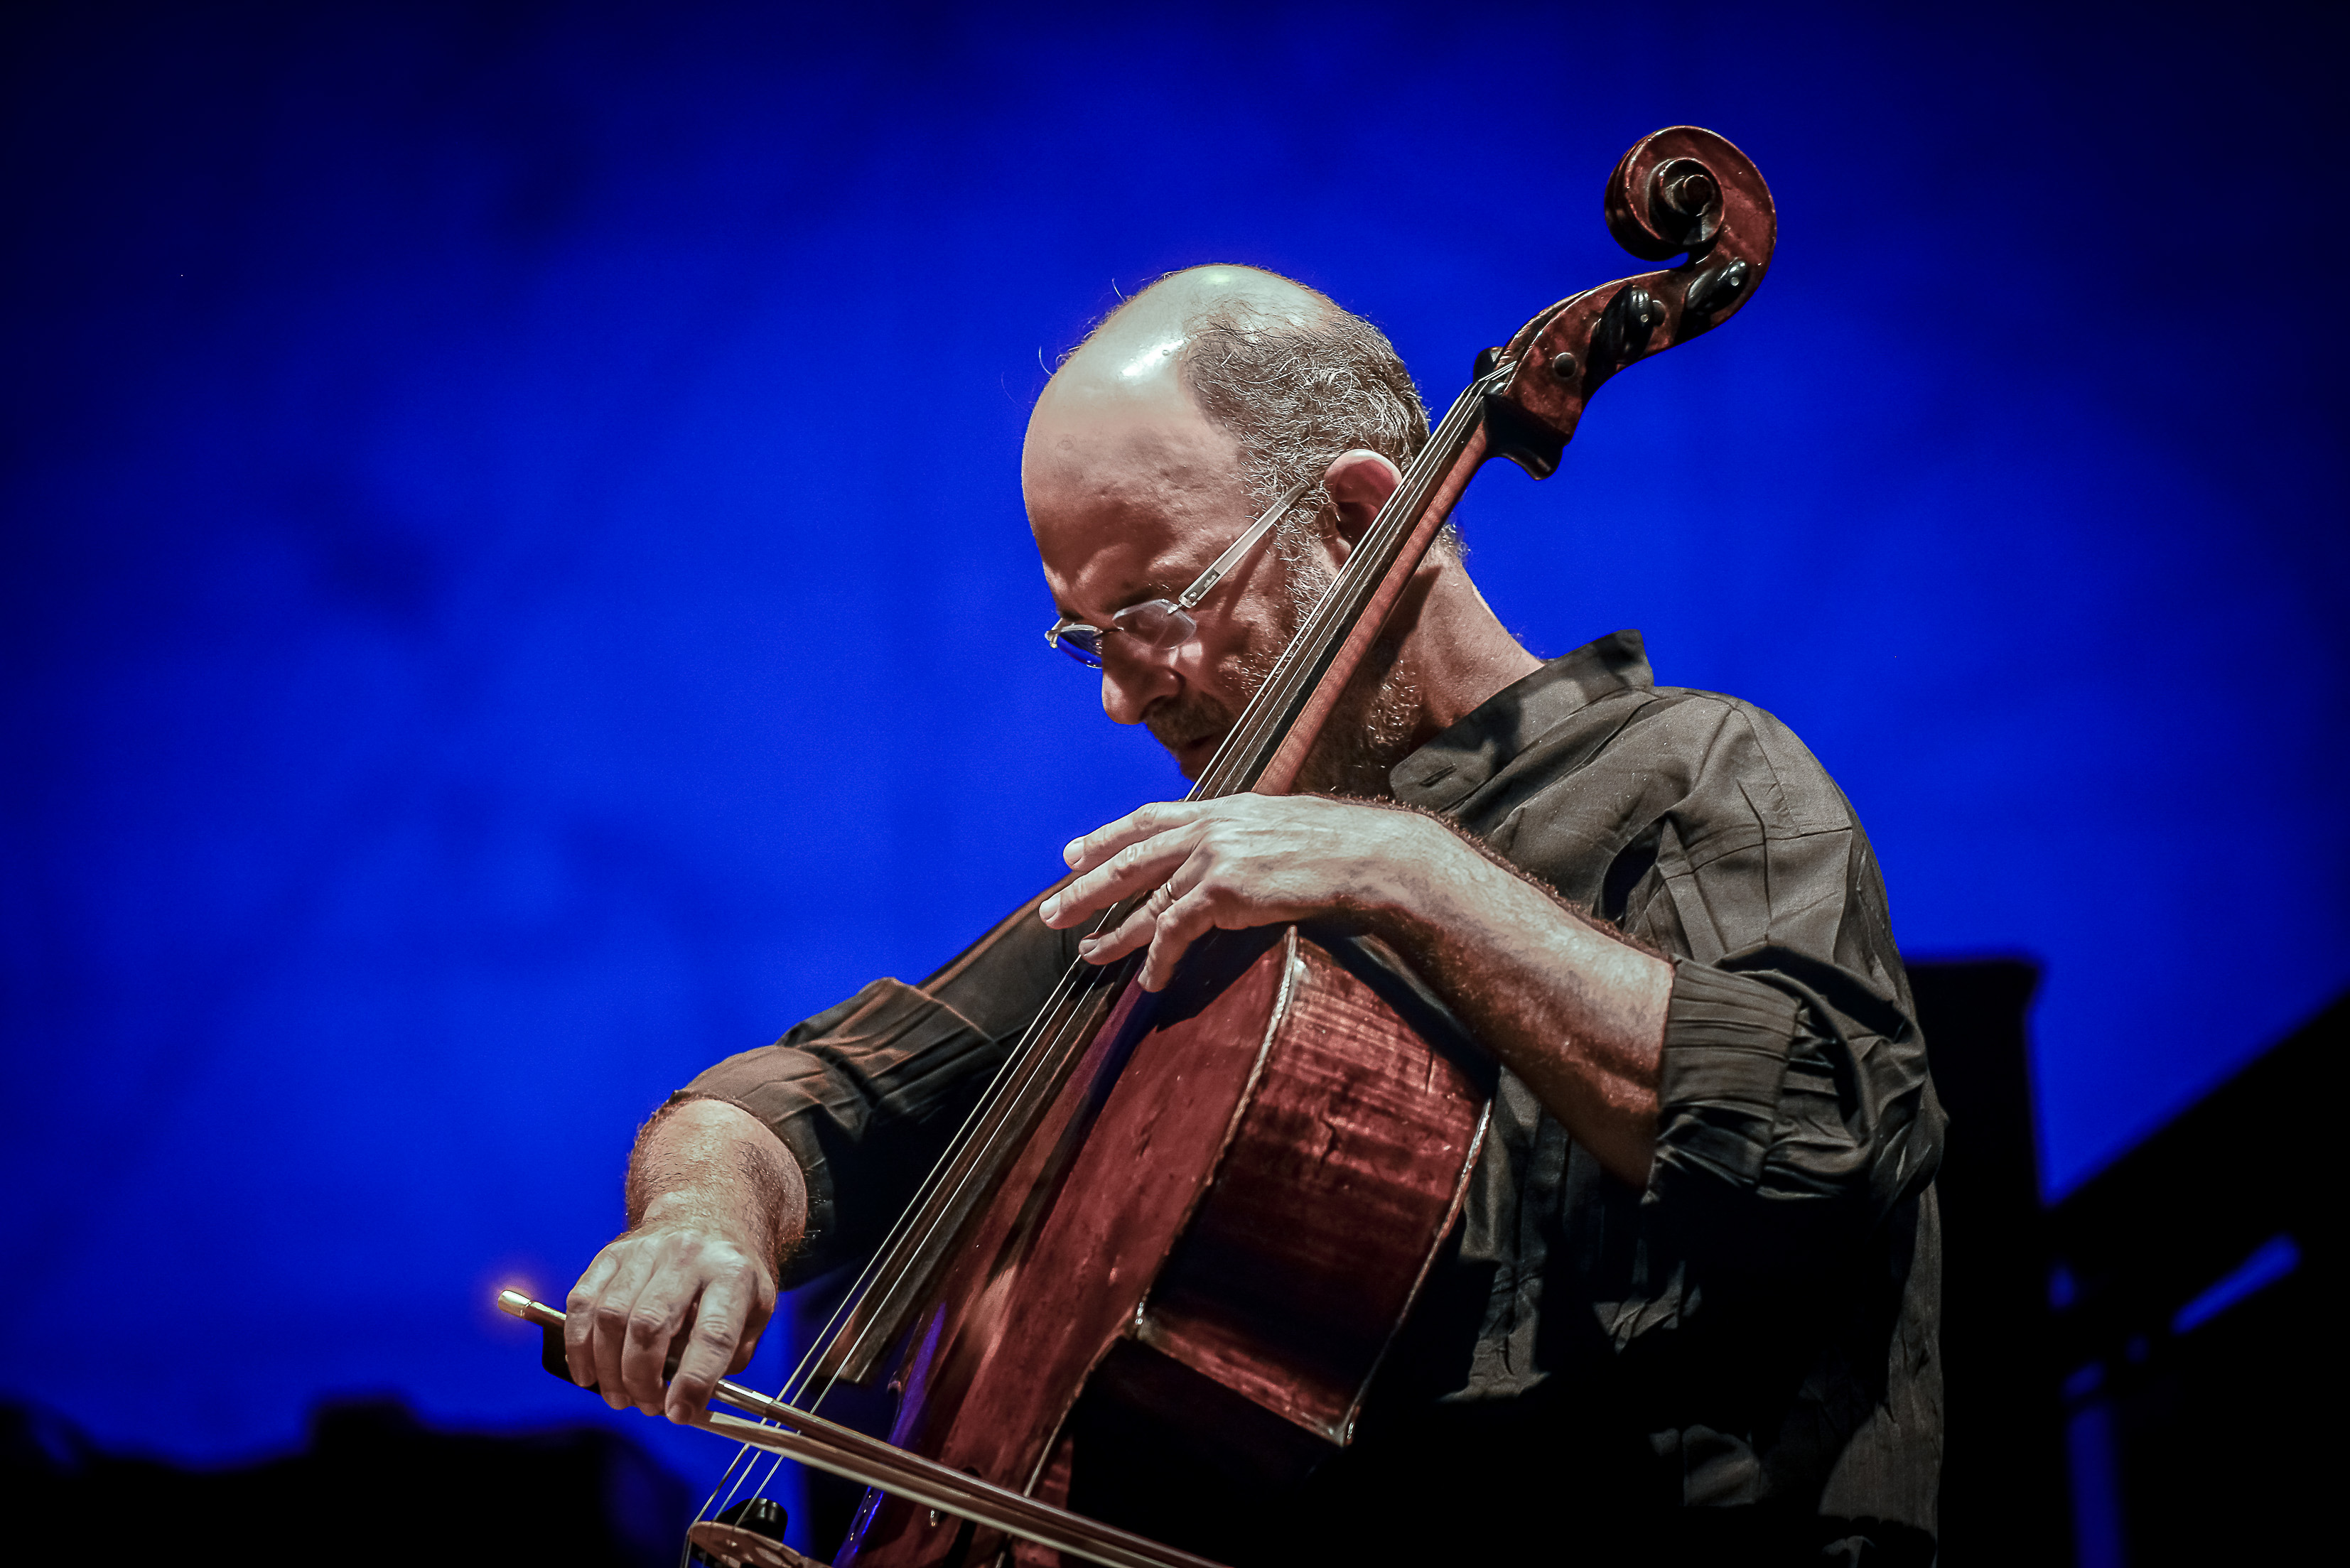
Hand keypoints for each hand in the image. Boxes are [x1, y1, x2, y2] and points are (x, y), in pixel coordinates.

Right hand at [563, 1210, 776, 1422]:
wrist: (708, 1213)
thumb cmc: (731, 1274)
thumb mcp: (755, 1311)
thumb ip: (729, 1356)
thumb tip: (689, 1400)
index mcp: (732, 1273)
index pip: (713, 1334)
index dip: (693, 1381)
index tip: (678, 1413)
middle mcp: (687, 1255)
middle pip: (650, 1325)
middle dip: (641, 1379)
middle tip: (646, 1405)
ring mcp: (645, 1250)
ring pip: (611, 1316)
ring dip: (608, 1369)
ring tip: (620, 1396)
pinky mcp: (612, 1253)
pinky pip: (582, 1302)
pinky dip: (578, 1346)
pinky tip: (587, 1372)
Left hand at [1038, 795, 1447, 989]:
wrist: (1368, 853)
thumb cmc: (1336, 844)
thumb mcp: (1278, 826)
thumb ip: (1243, 837)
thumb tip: (1233, 859)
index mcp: (1219, 809)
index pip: (1146, 820)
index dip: (1105, 838)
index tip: (1072, 854)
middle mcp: (1208, 827)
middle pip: (1129, 859)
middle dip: (1086, 888)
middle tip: (1052, 911)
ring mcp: (1213, 857)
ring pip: (1145, 900)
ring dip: (1113, 932)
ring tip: (1087, 954)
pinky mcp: (1223, 890)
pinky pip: (1175, 931)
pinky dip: (1159, 959)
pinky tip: (1150, 980)